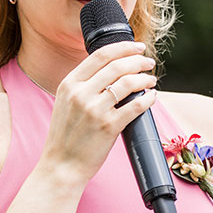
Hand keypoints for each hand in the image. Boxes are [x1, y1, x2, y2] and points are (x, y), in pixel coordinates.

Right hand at [36, 41, 157, 189]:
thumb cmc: (66, 136)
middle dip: (138, 60)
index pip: (100, 55)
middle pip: (117, 65)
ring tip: (151, 80)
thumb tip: (111, 70)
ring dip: (144, 78)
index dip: (123, 47)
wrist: (61, 166)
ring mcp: (94, 110)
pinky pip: (135, 106)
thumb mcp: (65, 102)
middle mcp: (80, 93)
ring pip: (128, 83)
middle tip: (148, 62)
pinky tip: (151, 97)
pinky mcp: (108, 126)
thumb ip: (83, 85)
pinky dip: (148, 99)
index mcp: (69, 83)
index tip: (137, 47)